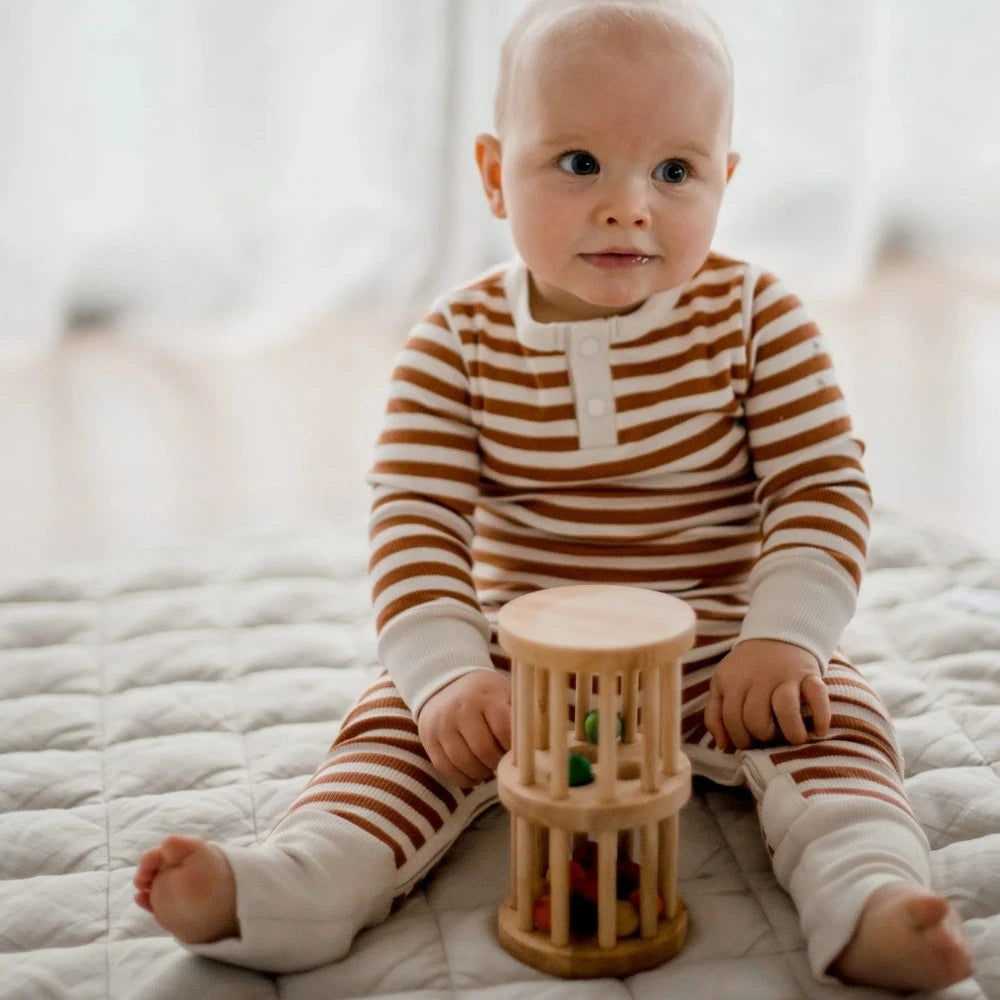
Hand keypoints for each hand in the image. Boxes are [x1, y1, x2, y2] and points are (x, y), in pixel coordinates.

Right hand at [417, 669, 511, 786]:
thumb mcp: (505, 693)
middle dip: (497, 763)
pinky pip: (446, 769)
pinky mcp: (428, 738)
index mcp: (485, 696)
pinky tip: (474, 774)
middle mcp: (460, 708)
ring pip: (463, 763)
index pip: (503, 729)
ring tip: (489, 767)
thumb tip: (538, 744)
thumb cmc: (486, 694)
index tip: (520, 753)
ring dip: (481, 772)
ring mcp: (441, 724)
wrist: (445, 683)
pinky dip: (463, 778)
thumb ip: (520, 715)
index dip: (513, 748)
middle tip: (503, 762)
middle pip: (483, 750)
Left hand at [704, 639, 830, 750]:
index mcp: (732, 680)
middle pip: (756, 718)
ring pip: (785, 708)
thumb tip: (724, 747)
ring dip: (791, 732)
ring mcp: (786, 675)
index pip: (732, 719)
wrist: (778, 633)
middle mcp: (758, 677)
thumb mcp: (722, 684)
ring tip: (794, 737)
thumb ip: (715, 715)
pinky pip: (818, 696)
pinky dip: (821, 717)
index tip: (750, 741)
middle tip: (771, 736)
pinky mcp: (810, 674)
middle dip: (763, 736)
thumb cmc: (747, 669)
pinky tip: (819, 731)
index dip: (740, 738)